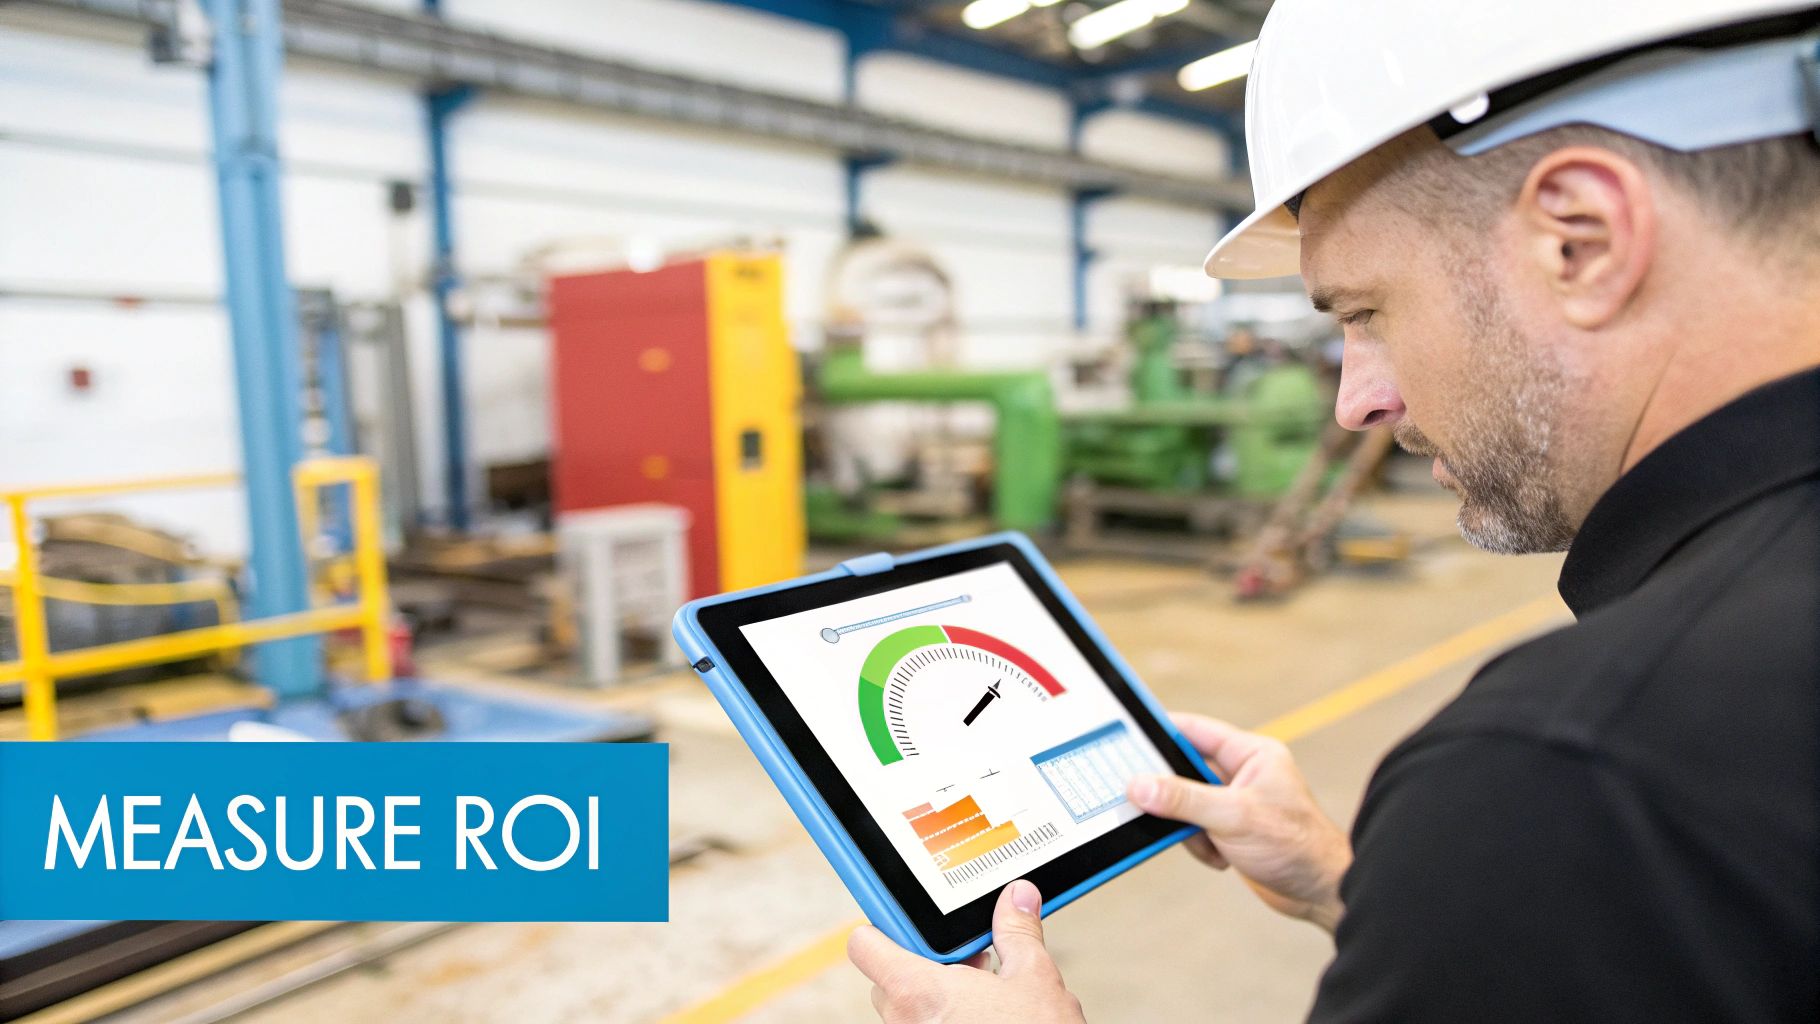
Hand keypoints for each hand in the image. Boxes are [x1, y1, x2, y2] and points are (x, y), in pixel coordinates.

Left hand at [848, 880, 1086, 1023]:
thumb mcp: (1033, 978)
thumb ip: (1017, 932)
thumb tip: (1017, 900)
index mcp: (919, 991)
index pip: (865, 946)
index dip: (884, 926)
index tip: (906, 920)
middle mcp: (905, 1022)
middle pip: (886, 977)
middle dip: (923, 965)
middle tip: (965, 961)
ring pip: (904, 1009)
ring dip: (933, 996)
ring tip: (979, 993)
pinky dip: (942, 1019)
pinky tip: (979, 1017)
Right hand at [1128, 712, 1351, 931]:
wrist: (1321, 893)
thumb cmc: (1297, 845)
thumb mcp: (1233, 816)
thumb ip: (1184, 798)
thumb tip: (1140, 785)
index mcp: (1252, 754)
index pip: (1196, 730)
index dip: (1162, 730)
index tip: (1129, 734)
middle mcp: (1244, 774)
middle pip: (1186, 770)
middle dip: (1172, 791)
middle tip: (1146, 798)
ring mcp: (1237, 804)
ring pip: (1187, 804)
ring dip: (1189, 826)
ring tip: (1208, 840)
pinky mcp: (1232, 831)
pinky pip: (1196, 829)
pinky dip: (1200, 845)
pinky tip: (1221, 858)